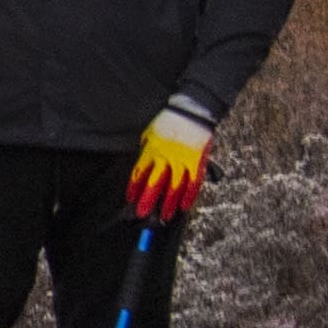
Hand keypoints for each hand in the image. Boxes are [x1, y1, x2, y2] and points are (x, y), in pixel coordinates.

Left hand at [124, 107, 214, 225]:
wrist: (191, 111)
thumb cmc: (169, 120)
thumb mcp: (150, 132)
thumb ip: (146, 147)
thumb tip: (142, 160)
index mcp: (152, 150)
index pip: (140, 172)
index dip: (135, 187)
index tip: (130, 199)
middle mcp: (165, 158)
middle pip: (154, 183)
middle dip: (147, 200)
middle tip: (142, 214)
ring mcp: (182, 161)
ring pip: (174, 187)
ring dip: (168, 203)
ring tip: (164, 216)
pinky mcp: (197, 162)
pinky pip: (193, 183)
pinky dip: (189, 196)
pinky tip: (184, 207)